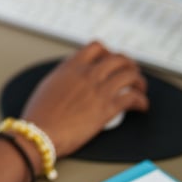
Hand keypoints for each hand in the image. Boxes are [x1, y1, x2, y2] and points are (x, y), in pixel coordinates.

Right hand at [20, 41, 148, 157]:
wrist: (40, 134)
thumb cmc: (39, 115)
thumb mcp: (48, 85)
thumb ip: (63, 76)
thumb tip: (71, 77)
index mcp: (71, 66)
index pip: (96, 47)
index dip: (108, 52)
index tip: (111, 61)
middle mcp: (87, 74)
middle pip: (119, 58)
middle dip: (129, 65)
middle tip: (131, 73)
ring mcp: (98, 89)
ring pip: (130, 75)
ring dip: (139, 81)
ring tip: (139, 89)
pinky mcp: (107, 108)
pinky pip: (133, 98)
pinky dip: (141, 101)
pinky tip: (141, 106)